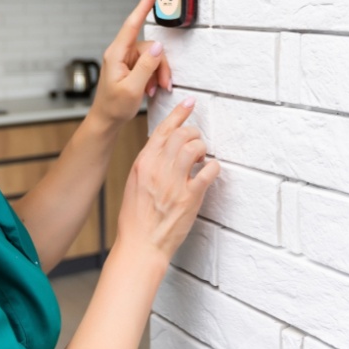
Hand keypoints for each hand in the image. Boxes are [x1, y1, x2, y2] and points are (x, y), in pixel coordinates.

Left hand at [91, 0, 171, 127]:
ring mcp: (125, 61)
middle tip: (165, 83)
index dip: (142, 8)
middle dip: (160, 65)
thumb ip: (146, 66)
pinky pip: (148, 65)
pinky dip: (153, 77)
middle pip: (148, 48)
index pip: (131, 25)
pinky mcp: (130, 68)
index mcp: (116, 55)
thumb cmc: (114, 107)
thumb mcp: (133, 88)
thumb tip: (158, 46)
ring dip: (158, 74)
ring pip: (151, 57)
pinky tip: (151, 89)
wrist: (106, 121)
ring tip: (156, 89)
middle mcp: (120, 54)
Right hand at [114, 95, 218, 264]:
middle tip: (197, 144)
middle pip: (181, 134)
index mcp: (143, 163)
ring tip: (201, 159)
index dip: (179, 113)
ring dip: (202, 149)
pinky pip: (208, 171)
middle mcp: (157, 169)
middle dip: (194, 134)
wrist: (140, 245)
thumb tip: (164, 150)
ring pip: (194, 147)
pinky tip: (210, 172)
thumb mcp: (135, 183)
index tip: (190, 102)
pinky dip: (213, 167)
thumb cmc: (136, 218)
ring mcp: (174, 183)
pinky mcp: (189, 197)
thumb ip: (149, 165)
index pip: (162, 129)